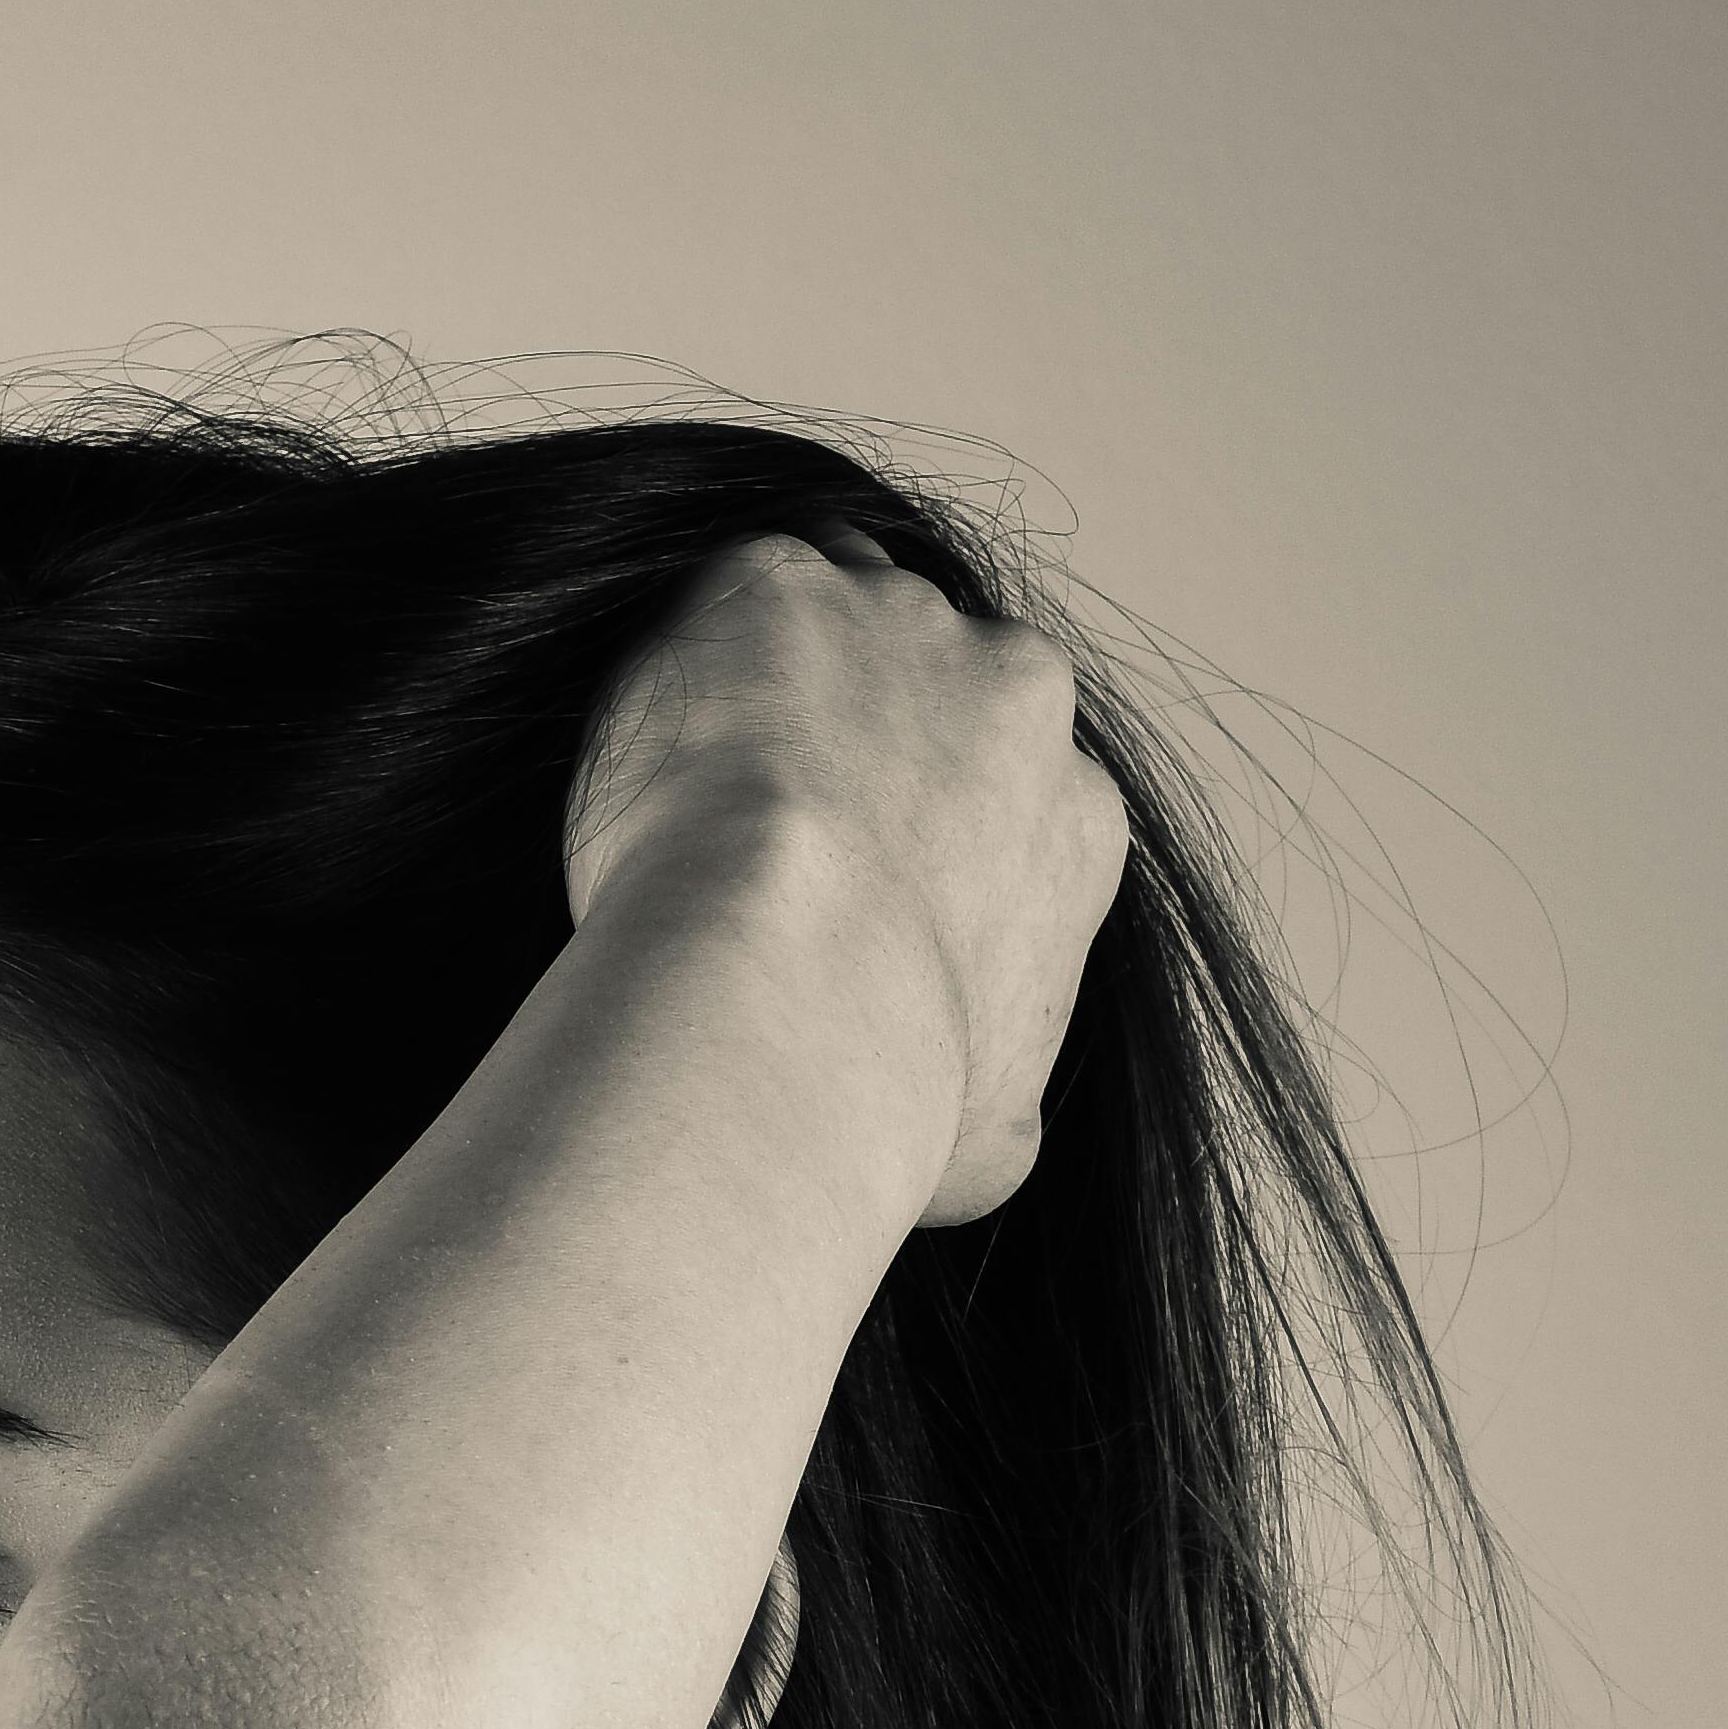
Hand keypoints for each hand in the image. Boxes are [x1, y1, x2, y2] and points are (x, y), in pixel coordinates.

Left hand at [560, 532, 1127, 1228]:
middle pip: (949, 672)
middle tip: (784, 804)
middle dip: (881, 721)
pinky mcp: (775, 587)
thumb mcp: (988, 1145)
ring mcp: (897, 622)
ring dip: (798, 653)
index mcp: (1075, 817)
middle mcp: (1013, 693)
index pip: (1016, 786)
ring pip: (852, 593)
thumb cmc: (885, 1089)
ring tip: (714, 745)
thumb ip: (1000, 1102)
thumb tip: (984, 1137)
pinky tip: (652, 725)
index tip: (864, 878)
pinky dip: (695, 641)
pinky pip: (735, 583)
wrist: (783, 995)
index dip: (937, 824)